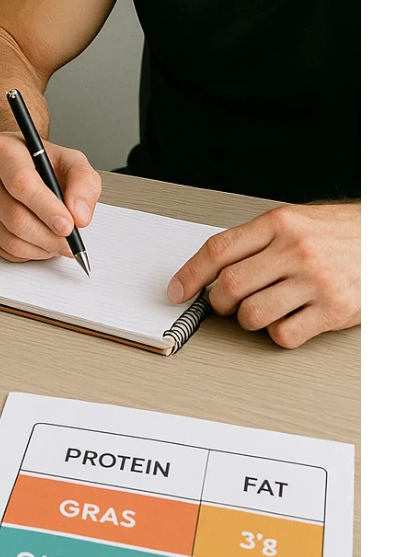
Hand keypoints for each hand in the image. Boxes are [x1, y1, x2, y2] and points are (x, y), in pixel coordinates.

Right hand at [0, 130, 101, 261]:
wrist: (13, 164)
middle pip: (14, 217)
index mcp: (1, 149)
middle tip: (70, 243)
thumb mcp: (71, 161)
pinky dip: (26, 252)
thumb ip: (84, 183)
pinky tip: (37, 240)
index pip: (21, 183)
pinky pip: (1, 249)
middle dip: (48, 237)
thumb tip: (79, 216)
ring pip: (8, 239)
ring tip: (56, 241)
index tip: (68, 226)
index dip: (47, 209)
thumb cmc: (41, 162)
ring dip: (40, 248)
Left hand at [168, 202, 359, 348]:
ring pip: (252, 315)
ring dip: (248, 319)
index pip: (218, 249)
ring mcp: (315, 280)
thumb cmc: (336, 232)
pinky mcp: (333, 309)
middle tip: (225, 303)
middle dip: (219, 302)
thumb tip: (211, 270)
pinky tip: (286, 319)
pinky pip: (284, 335)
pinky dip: (277, 333)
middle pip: (230, 285)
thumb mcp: (293, 222)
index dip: (190, 274)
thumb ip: (255, 242)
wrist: (385, 238)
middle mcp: (295, 249)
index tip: (176, 290)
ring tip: (261, 309)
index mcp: (279, 223)